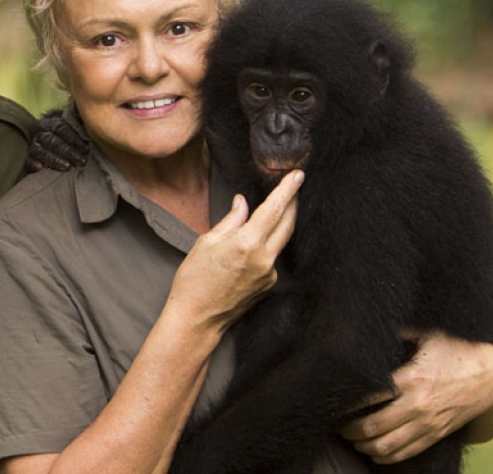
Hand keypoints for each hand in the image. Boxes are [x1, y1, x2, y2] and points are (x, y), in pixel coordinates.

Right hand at [24, 109, 88, 172]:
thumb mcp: (75, 128)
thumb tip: (93, 124)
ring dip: (55, 159)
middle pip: (52, 141)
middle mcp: (39, 133)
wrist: (55, 145)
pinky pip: (28, 162)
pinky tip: (39, 168)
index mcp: (49, 122)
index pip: (60, 128)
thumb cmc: (70, 137)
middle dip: (68, 151)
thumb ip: (81, 126)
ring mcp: (33, 146)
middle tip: (82, 160)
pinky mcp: (29, 160)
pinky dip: (32, 164)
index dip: (73, 138)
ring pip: (41, 152)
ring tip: (68, 167)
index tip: (86, 148)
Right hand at [167, 171, 300, 335]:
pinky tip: (252, 246)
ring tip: (274, 210)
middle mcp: (264, 258)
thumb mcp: (206, 242)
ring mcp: (270, 274)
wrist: (197, 319)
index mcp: (247, 243)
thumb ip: (231, 220)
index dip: (287, 190)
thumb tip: (243, 203)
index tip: (298, 175)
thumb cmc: (194, 280)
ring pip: (280, 241)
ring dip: (280, 224)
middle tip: (294, 186)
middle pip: (287, 224)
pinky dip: (266, 246)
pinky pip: (272, 258)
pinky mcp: (269, 285)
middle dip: (293, 203)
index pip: (273, 209)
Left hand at [338, 330, 492, 463]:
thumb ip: (398, 331)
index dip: (346, 403)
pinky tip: (373, 449)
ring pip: (386, 447)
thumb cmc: (456, 348)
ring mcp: (427, 424)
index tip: (334, 401)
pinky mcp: (435, 434)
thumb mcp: (427, 333)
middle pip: (372, 427)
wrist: (492, 375)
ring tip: (352, 437)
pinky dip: (385, 456)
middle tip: (337, 424)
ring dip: (364, 445)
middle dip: (349, 429)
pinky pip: (405, 453)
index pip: (368, 397)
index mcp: (411, 378)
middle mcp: (417, 405)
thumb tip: (369, 322)